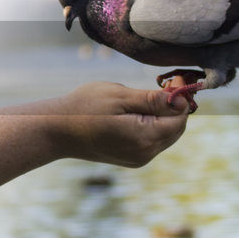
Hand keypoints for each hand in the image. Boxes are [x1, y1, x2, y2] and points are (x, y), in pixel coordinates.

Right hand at [49, 81, 189, 167]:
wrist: (56, 130)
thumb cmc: (83, 107)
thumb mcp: (119, 96)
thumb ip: (153, 99)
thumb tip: (182, 100)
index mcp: (144, 138)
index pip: (180, 118)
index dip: (181, 97)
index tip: (174, 78)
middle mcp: (145, 153)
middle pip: (176, 129)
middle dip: (175, 107)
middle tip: (165, 84)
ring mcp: (138, 159)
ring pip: (166, 135)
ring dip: (164, 117)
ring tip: (147, 97)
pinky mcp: (132, 159)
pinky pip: (153, 141)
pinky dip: (153, 126)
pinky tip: (137, 113)